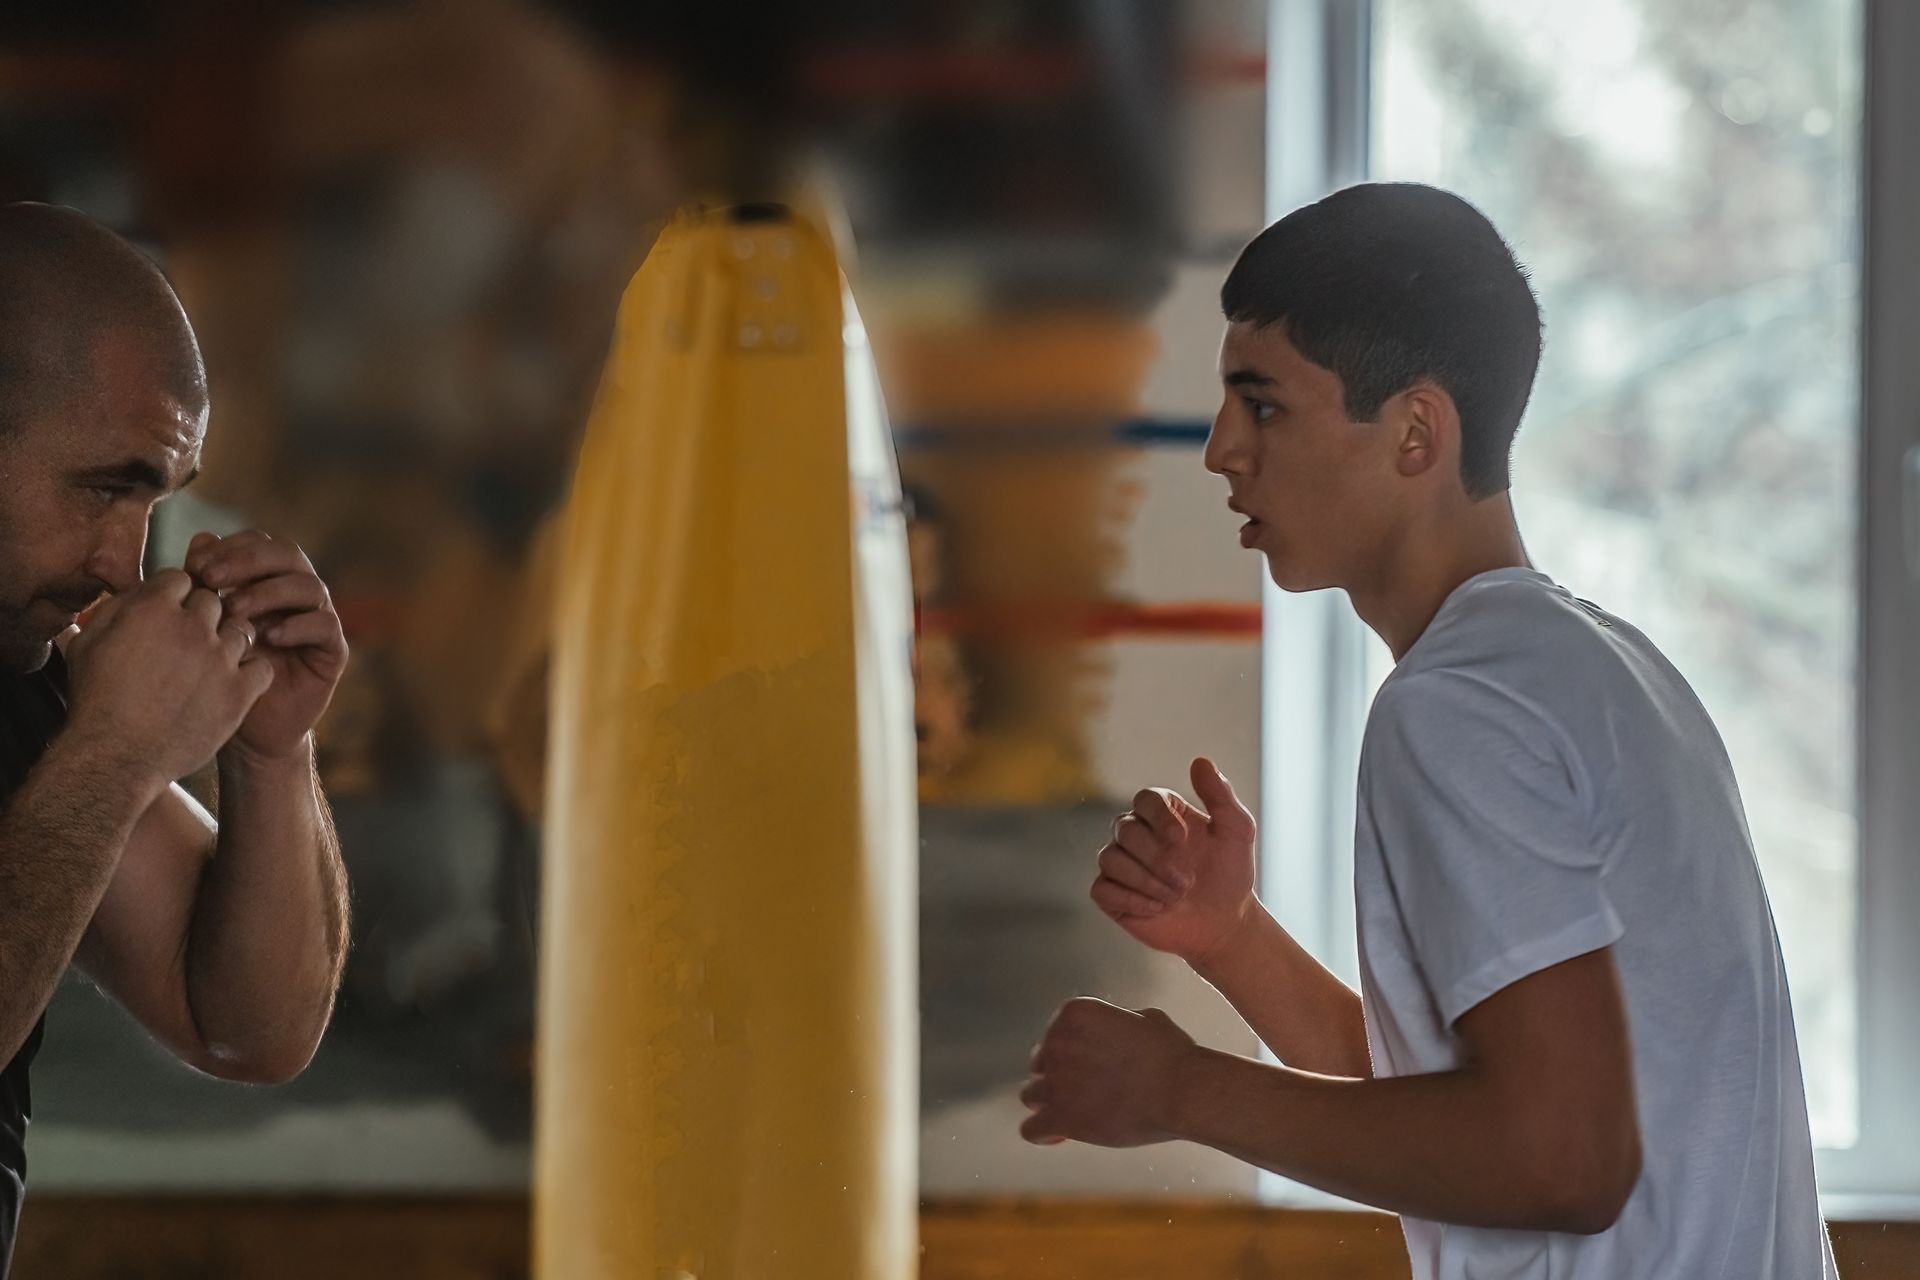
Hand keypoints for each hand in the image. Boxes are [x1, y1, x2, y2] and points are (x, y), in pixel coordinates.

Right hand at [64, 570, 274, 788]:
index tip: (170, 613)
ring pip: (241, 629)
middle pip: (212, 601)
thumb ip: (113, 610)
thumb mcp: (87, 646)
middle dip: (201, 615)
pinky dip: (251, 671)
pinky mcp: (240, 692)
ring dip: (227, 640)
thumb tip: (133, 590)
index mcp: (152, 609)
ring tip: (210, 661)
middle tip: (189, 640)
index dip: (174, 595)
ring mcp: (219, 660)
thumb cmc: (95, 703)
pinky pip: (261, 667)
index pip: (180, 578)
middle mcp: (192, 627)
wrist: (116, 758)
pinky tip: (233, 681)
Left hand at [184, 530, 348, 761]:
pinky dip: (298, 626)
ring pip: (308, 585)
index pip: (258, 543)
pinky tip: (268, 637)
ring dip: (269, 592)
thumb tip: (200, 539)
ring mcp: (318, 619)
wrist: (246, 730)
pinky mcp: (333, 651)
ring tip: (235, 611)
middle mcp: (297, 593)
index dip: (229, 547)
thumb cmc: (219, 673)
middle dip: (247, 561)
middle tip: (212, 579)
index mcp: (268, 579)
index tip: (194, 566)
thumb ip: (203, 586)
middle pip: (287, 554)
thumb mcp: (204, 626)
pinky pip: (325, 625)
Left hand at [1020, 997, 1196, 1147]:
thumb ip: (1117, 1022)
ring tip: (1072, 1111)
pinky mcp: (1060, 1117)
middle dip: (1058, 1074)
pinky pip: (1031, 1129)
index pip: (1057, 1031)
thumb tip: (1116, 1032)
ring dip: (1048, 1102)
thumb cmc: (1171, 1055)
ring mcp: (1056, 1082)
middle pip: (1041, 1062)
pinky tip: (1060, 1135)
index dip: (1072, 1049)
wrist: (1181, 1090)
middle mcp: (1057, 1043)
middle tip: (1083, 1088)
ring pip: (1031, 1094)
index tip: (1087, 1061)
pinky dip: (1043, 1133)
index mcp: (1075, 1014)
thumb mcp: (1145, 1019)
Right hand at [1091, 757, 1257, 966]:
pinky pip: (1102, 888)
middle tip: (1187, 882)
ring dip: (1145, 880)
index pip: (1144, 799)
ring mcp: (1121, 863)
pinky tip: (1158, 909)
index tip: (1182, 839)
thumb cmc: (1230, 874)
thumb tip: (1201, 761)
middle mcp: (1137, 834)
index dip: (1159, 817)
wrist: (1224, 923)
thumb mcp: (1236, 832)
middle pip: (1124, 828)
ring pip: (1110, 858)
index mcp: (1163, 813)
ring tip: (1175, 897)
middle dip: (1155, 857)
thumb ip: (1220, 796)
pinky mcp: (1111, 894)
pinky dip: (1131, 899)